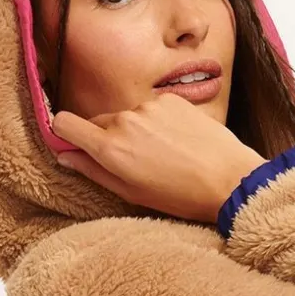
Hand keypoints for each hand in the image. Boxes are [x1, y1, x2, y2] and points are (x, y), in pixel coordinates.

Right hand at [52, 91, 266, 224]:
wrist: (230, 179)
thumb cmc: (181, 196)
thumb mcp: (132, 193)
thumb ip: (94, 171)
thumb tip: (66, 156)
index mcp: (110, 148)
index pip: (64, 123)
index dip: (65, 134)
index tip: (76, 146)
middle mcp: (124, 120)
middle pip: (97, 122)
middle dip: (105, 139)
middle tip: (133, 162)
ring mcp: (148, 106)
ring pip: (126, 116)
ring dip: (135, 131)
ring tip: (163, 155)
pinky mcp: (170, 99)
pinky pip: (151, 109)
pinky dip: (157, 122)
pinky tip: (177, 142)